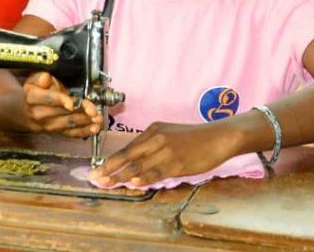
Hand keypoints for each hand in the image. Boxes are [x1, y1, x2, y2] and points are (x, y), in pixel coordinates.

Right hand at [22, 72, 100, 138]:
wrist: (29, 110)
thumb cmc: (36, 90)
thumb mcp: (34, 78)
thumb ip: (41, 77)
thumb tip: (45, 78)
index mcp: (32, 97)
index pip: (48, 99)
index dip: (61, 101)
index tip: (72, 103)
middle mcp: (38, 114)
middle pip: (63, 112)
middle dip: (80, 111)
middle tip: (93, 110)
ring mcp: (48, 125)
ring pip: (69, 124)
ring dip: (85, 122)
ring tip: (98, 119)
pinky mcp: (57, 132)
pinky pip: (71, 133)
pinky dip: (84, 131)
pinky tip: (94, 129)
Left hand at [87, 120, 237, 187]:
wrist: (219, 136)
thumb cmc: (195, 137)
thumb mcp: (170, 134)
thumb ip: (153, 145)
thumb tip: (137, 162)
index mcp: (153, 130)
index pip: (128, 148)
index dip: (112, 160)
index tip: (98, 168)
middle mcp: (157, 138)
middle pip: (128, 155)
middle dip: (110, 167)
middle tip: (95, 176)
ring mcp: (167, 150)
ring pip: (139, 165)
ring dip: (122, 175)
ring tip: (107, 183)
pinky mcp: (178, 162)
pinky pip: (158, 171)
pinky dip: (145, 177)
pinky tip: (135, 182)